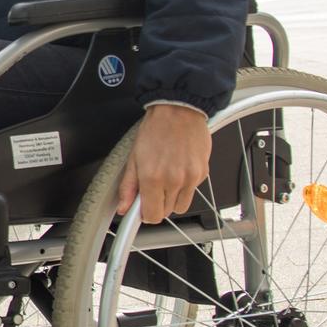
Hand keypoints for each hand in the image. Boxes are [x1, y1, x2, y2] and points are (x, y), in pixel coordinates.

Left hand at [114, 104, 212, 224]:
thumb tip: (123, 208)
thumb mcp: (134, 157)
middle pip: (166, 212)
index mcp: (153, 178)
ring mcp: (191, 178)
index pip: (152, 216)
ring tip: (167, 177)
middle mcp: (174, 180)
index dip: (146, 214)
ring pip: (181, 206)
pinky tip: (179, 169)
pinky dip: (185, 186)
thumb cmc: (155, 129)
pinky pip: (193, 191)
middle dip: (158, 203)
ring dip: (173, 198)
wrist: (179, 110)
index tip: (143, 208)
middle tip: (154, 186)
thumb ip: (128, 186)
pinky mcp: (203, 173)